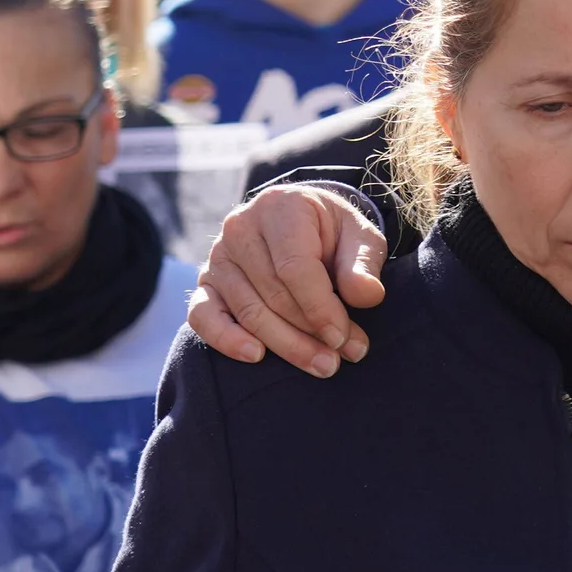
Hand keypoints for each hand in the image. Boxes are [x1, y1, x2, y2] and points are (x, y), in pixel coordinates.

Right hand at [188, 184, 387, 376]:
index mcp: (281, 207)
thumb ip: (363, 264)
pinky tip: (256, 355)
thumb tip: (368, 296)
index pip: (295, 267)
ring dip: (285, 345)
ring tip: (322, 364)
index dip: (320, 307)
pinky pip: (203, 315)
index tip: (342, 336)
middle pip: (273, 294)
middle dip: (310, 333)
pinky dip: (226, 339)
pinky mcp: (206, 282)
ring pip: (247, 312)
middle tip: (342, 358)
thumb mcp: (361, 238)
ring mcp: (218, 255)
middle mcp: (241, 227)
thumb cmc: (335, 233)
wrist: (304, 223)